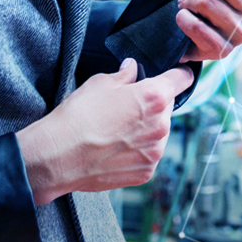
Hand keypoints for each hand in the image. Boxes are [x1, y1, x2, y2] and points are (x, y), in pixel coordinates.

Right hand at [14, 58, 191, 205]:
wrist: (59, 156)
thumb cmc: (78, 117)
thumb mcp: (99, 83)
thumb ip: (124, 75)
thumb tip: (132, 69)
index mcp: (154, 97)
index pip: (182, 79)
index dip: (179, 74)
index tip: (177, 75)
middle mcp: (161, 125)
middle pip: (167, 108)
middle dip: (152, 105)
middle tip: (126, 108)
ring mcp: (155, 151)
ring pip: (158, 133)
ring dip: (146, 129)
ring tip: (116, 131)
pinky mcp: (146, 172)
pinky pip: (149, 155)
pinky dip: (137, 151)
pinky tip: (115, 148)